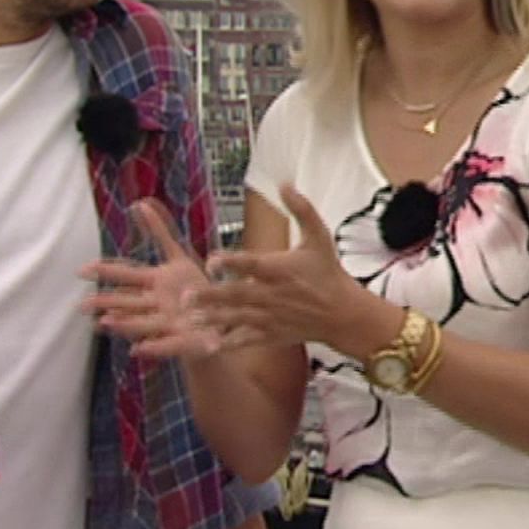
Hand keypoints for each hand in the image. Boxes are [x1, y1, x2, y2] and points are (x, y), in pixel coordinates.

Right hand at [82, 199, 244, 359]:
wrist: (214, 316)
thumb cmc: (190, 286)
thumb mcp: (178, 257)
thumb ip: (159, 232)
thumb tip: (139, 203)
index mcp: (153, 282)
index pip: (125, 274)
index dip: (105, 272)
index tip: (82, 271)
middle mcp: (154, 303)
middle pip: (125, 301)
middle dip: (105, 303)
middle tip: (82, 306)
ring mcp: (166, 322)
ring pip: (138, 323)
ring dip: (121, 324)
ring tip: (104, 324)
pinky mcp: (182, 338)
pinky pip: (167, 344)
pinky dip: (152, 348)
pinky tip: (136, 352)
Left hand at [196, 183, 369, 352]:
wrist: (344, 313)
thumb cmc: (328, 272)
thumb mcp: (320, 236)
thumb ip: (302, 209)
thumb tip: (285, 183)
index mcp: (280, 269)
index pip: (252, 264)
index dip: (231, 262)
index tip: (210, 260)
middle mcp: (272, 294)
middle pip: (237, 295)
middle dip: (211, 297)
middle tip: (184, 298)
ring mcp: (271, 317)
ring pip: (237, 319)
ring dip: (212, 319)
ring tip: (188, 320)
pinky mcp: (272, 333)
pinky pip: (247, 340)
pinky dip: (229, 343)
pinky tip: (209, 345)